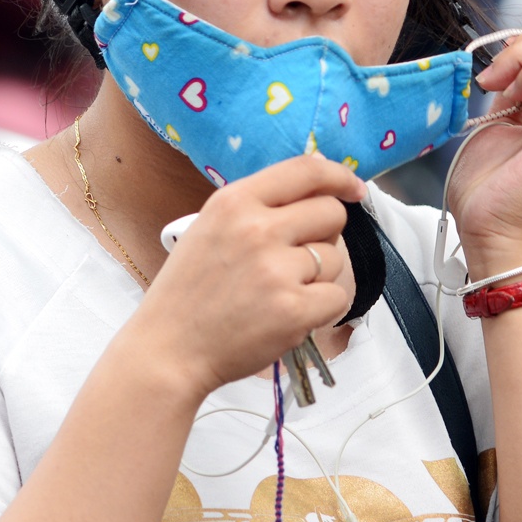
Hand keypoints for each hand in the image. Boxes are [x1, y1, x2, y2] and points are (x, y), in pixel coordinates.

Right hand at [134, 156, 359, 399]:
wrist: (167, 351)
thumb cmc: (190, 292)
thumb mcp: (211, 228)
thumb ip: (259, 205)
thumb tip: (320, 186)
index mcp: (234, 202)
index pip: (306, 170)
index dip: (339, 177)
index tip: (353, 189)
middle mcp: (257, 229)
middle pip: (331, 213)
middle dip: (326, 234)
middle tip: (298, 258)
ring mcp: (276, 270)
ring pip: (336, 258)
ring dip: (319, 276)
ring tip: (280, 292)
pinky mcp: (293, 310)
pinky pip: (338, 297)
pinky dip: (322, 309)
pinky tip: (290, 315)